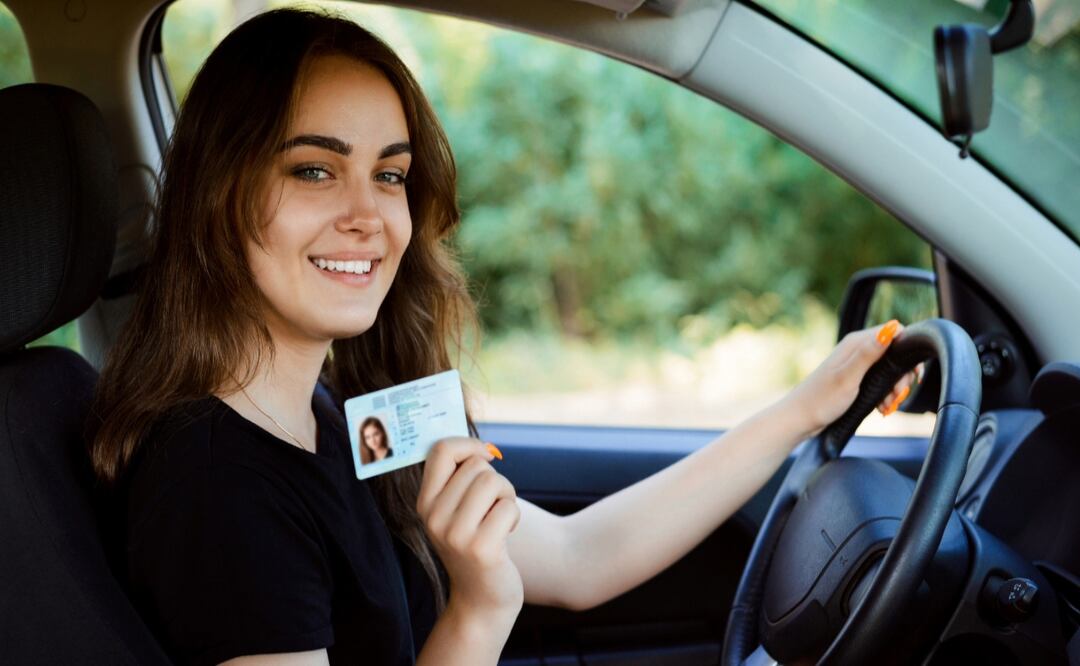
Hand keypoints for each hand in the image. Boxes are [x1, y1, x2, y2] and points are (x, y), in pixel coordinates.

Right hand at [417, 438, 523, 624]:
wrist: (481, 599)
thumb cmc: (475, 543)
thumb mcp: (455, 511)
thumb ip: (459, 479)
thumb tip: (482, 445)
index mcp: (424, 503)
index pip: (441, 450)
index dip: (469, 444)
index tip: (485, 456)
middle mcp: (433, 517)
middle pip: (476, 465)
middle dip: (495, 480)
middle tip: (493, 506)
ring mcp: (455, 534)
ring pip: (493, 482)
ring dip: (506, 496)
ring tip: (499, 518)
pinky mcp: (480, 548)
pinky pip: (508, 507)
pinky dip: (514, 516)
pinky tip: (505, 535)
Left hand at [786, 320, 922, 435]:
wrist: (800, 419)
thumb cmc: (821, 399)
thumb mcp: (848, 377)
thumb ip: (869, 354)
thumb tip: (891, 328)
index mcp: (856, 342)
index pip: (896, 331)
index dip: (907, 351)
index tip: (909, 375)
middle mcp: (857, 349)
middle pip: (896, 353)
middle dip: (902, 376)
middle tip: (897, 396)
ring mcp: (856, 364)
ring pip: (890, 370)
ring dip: (895, 389)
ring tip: (888, 406)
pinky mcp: (856, 378)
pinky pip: (880, 382)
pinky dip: (886, 395)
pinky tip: (883, 408)